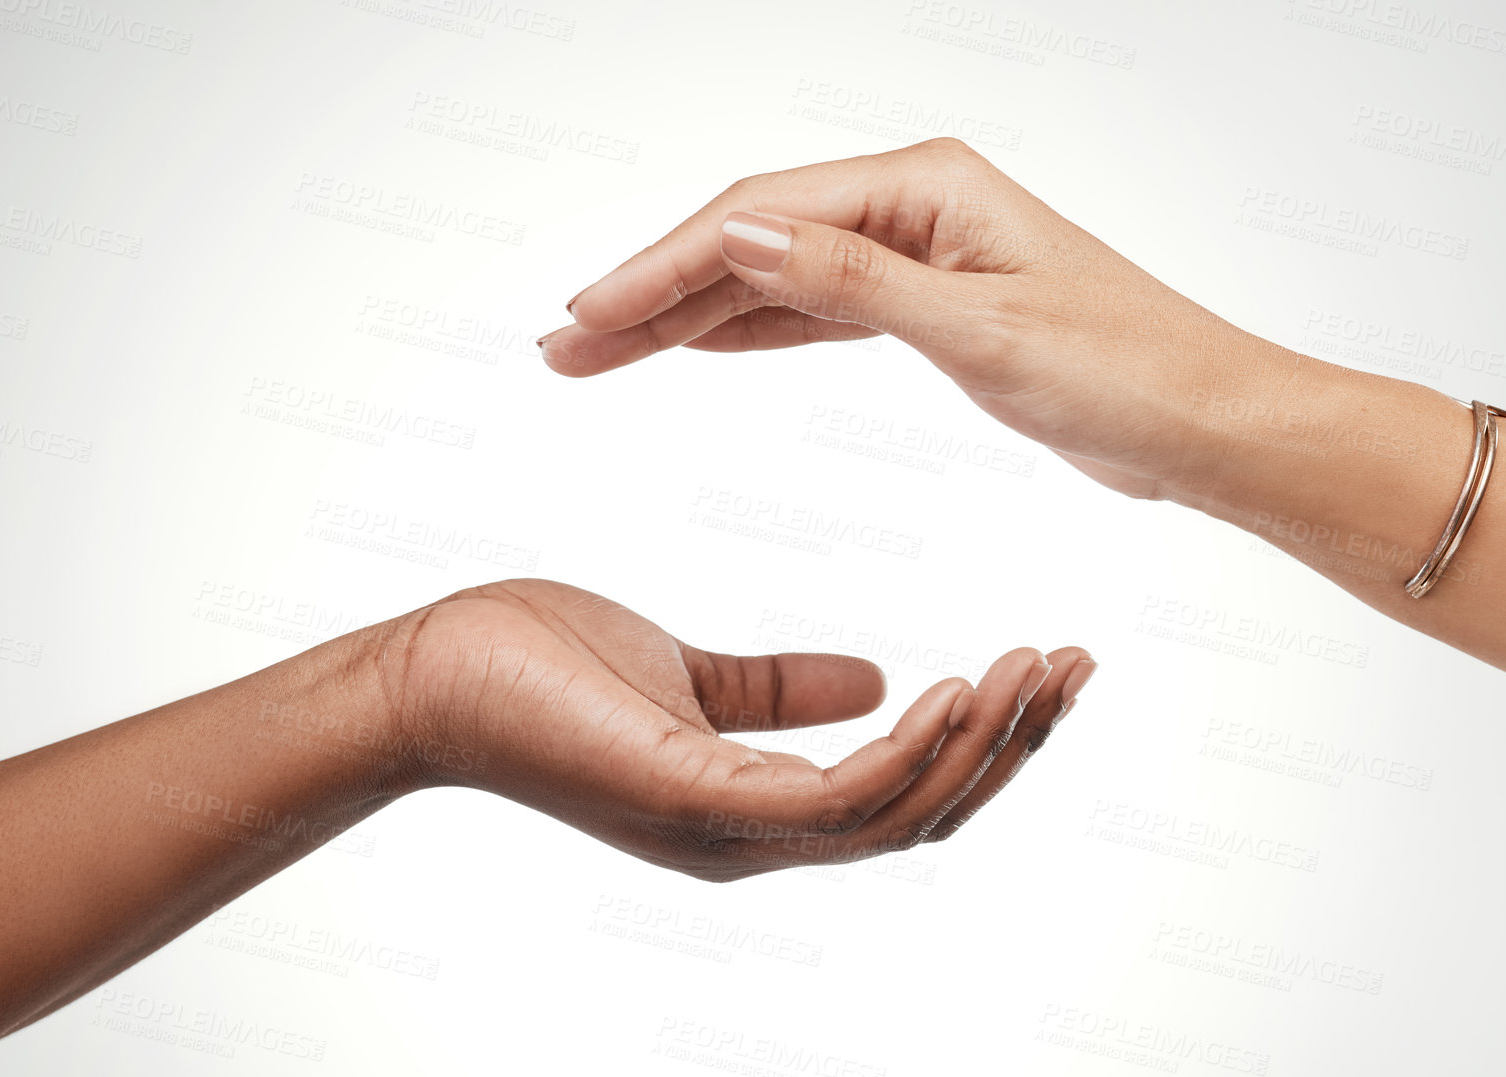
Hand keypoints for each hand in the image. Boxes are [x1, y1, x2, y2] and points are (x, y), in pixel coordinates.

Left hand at [378, 579, 1094, 879]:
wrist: (431, 672)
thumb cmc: (540, 668)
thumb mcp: (690, 673)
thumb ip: (778, 692)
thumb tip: (871, 681)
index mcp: (758, 808)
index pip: (903, 795)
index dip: (987, 744)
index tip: (1048, 666)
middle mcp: (754, 839)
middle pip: (920, 816)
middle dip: (1009, 749)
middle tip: (1074, 666)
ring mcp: (724, 832)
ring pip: (892, 814)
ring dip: (977, 745)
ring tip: (1035, 669)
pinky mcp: (689, 801)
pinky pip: (827, 797)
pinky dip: (903, 749)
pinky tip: (951, 687)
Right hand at [542, 137, 1278, 499]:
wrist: (1207, 425)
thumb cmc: (1128, 372)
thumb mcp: (980, 331)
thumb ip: (853, 284)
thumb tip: (740, 234)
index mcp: (926, 188)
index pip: (761, 218)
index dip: (662, 269)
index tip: (586, 316)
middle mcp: (916, 207)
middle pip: (752, 239)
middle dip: (655, 293)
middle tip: (565, 346)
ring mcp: (921, 256)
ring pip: (777, 278)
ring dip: (691, 316)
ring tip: (604, 353)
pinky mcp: (933, 309)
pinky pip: (818, 313)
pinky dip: (754, 331)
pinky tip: (700, 347)